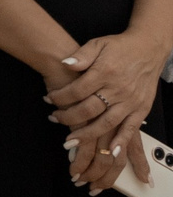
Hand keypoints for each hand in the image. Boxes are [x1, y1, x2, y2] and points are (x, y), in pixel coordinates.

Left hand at [48, 33, 162, 189]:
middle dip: (68, 117)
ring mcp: (131, 101)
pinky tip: (109, 153)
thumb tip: (65, 63)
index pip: (77, 90)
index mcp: (105, 72)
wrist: (149, 47)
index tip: (48, 100)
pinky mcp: (141, 109)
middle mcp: (118, 89)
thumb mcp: (98, 44)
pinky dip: (120, 142)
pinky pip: (131, 129)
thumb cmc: (120, 46)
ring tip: (70, 141)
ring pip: (107, 123)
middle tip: (54, 119)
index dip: (60, 97)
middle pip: (89, 109)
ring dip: (88, 135)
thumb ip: (81, 55)